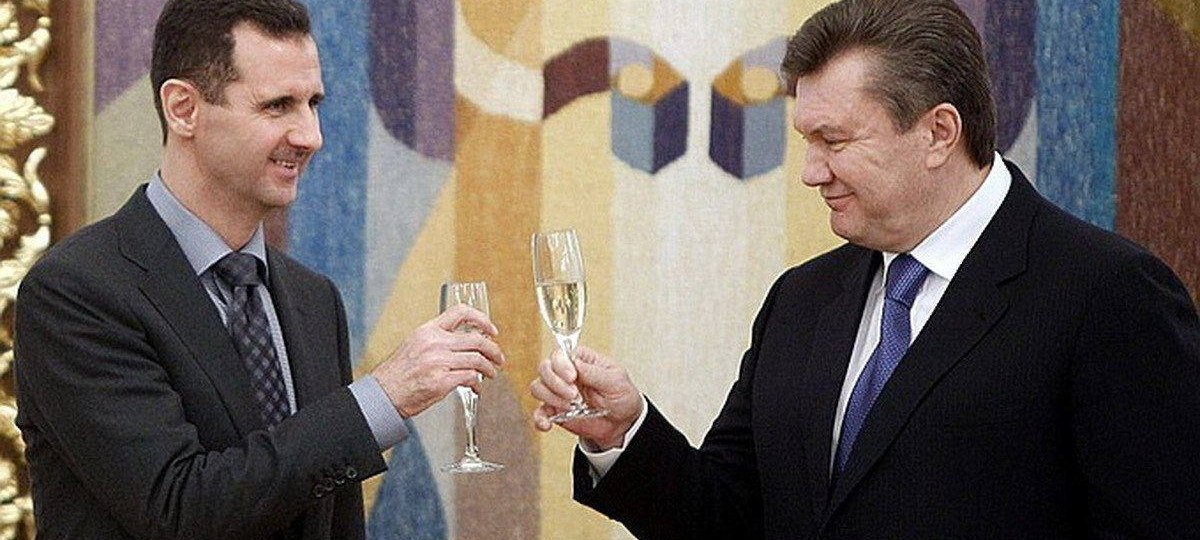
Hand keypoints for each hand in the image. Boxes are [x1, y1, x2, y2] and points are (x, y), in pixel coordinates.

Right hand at [372, 304, 505, 417]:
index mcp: (428, 331)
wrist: (383, 394)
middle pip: (476, 339)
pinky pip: (470, 378)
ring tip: (491, 373)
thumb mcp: (414, 345)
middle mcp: (434, 343)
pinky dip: (477, 383)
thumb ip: (437, 340)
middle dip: (493, 350)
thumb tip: (464, 343)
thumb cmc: (398, 373)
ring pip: (477, 359)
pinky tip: (476, 387)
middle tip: (498, 357)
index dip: (481, 319)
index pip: (460, 312)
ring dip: (489, 368)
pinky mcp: (441, 381)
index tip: (491, 330)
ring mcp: (438, 362)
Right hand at [529, 346, 642, 449]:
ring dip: (551, 398)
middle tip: (574, 395)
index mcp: (581, 360)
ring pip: (538, 387)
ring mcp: (559, 392)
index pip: (559, 354)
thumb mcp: (616, 381)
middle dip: (556, 383)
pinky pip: (539, 412)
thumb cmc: (622, 396)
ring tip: (571, 408)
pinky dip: (539, 418)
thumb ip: (594, 372)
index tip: (572, 377)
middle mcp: (566, 374)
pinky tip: (548, 424)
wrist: (623, 424)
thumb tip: (575, 363)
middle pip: (544, 368)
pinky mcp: (556, 411)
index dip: (561, 365)